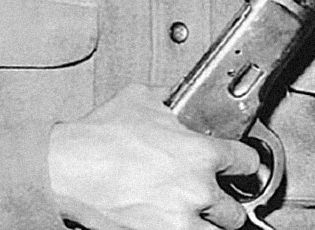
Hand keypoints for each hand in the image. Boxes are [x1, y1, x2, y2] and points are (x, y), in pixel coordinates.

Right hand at [48, 84, 260, 229]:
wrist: (67, 169)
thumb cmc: (98, 137)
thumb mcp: (140, 99)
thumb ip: (170, 98)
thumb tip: (177, 97)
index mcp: (202, 153)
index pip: (248, 163)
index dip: (243, 164)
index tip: (239, 168)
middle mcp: (198, 190)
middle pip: (236, 210)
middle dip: (223, 204)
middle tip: (211, 198)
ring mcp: (181, 221)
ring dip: (207, 225)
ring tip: (193, 216)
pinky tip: (169, 222)